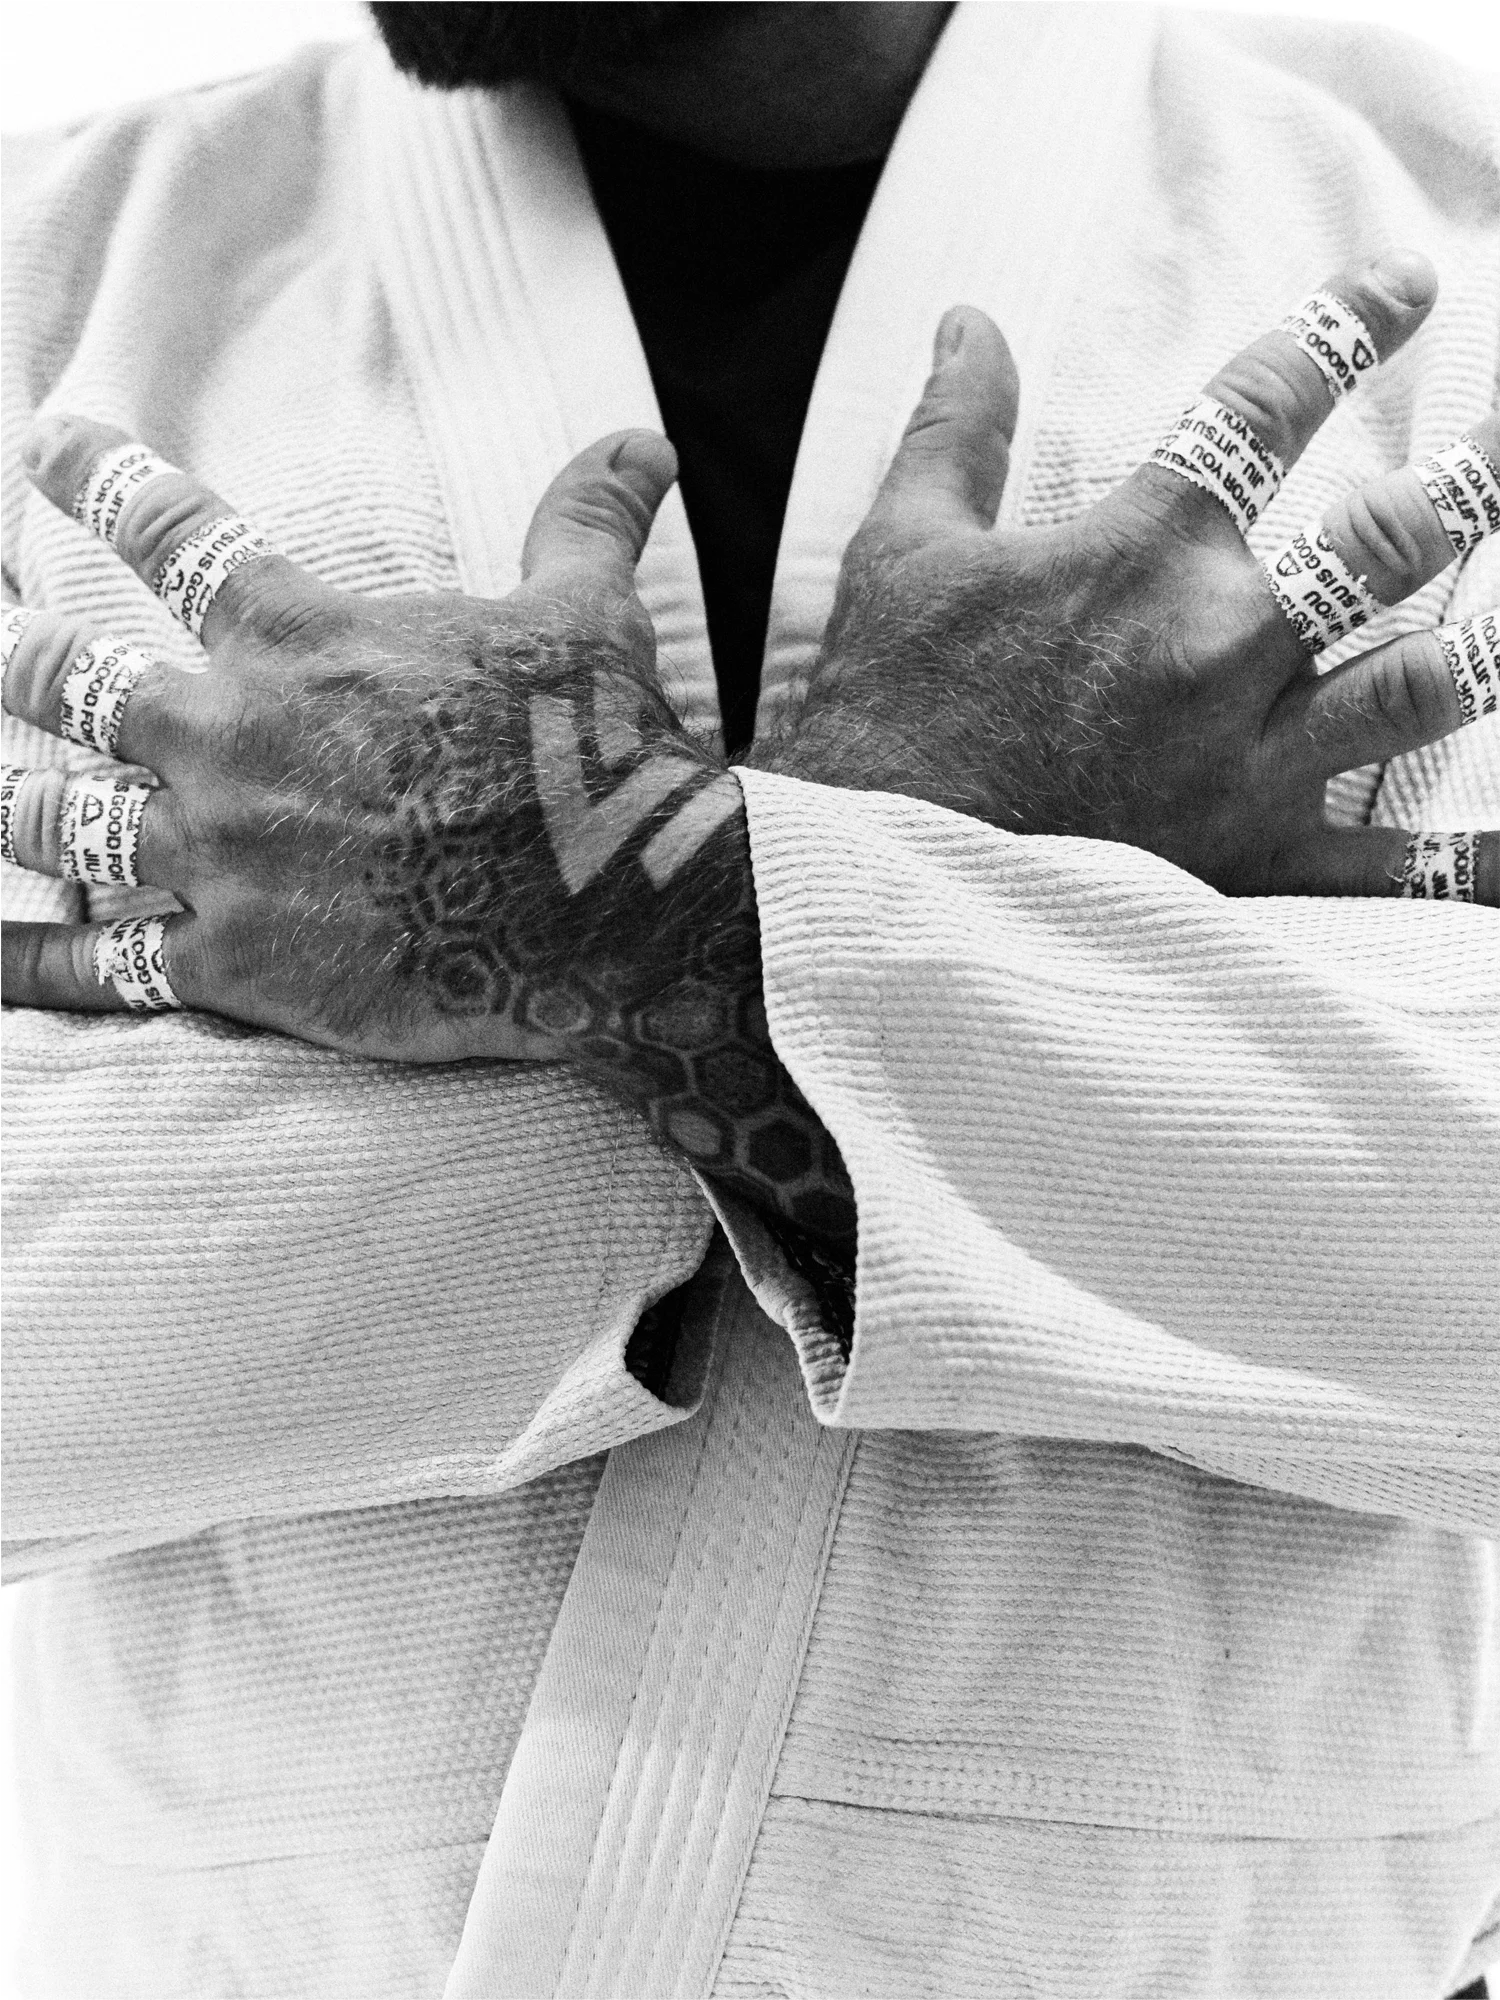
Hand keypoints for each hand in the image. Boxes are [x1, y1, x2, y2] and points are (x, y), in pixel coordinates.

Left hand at [0, 419, 856, 1277]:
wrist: (612, 904)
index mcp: (300, 639)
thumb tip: (641, 441)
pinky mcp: (237, 964)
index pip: (169, 531)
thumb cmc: (596, 752)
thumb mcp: (594, 615)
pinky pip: (100, 967)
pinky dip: (27, 966)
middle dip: (6, 656)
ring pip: (51, 818)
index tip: (39, 442)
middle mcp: (228, 737)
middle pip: (62, 680)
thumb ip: (585, 518)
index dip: (94, 473)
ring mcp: (220, 854)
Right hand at [765, 250, 1499, 901]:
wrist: (871, 873)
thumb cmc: (886, 714)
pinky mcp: (1248, 861)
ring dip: (1491, 643)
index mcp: (1145, 552)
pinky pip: (1381, 870)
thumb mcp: (900, 550)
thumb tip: (974, 322)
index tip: (1403, 283)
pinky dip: (1457, 868)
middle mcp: (1221, 643)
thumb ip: (957, 427)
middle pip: (1395, 537)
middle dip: (1481, 473)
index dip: (1347, 325)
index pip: (1269, 403)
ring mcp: (1248, 756)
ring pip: (1424, 685)